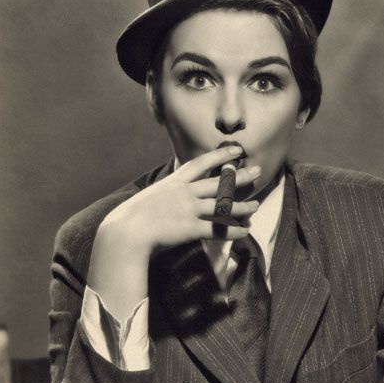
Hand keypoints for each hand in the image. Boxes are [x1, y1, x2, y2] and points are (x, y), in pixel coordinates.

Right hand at [87, 146, 259, 318]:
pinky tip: (245, 232)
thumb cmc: (131, 217)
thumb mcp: (149, 198)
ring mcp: (189, 210)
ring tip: (256, 206)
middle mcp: (185, 193)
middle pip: (218, 182)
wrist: (125, 232)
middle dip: (240, 176)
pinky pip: (218, 229)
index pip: (202, 163)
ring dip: (242, 206)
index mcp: (174, 183)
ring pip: (223, 206)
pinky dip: (234, 231)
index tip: (236, 150)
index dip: (220, 156)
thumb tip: (169, 195)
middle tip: (257, 170)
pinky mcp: (191, 228)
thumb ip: (164, 195)